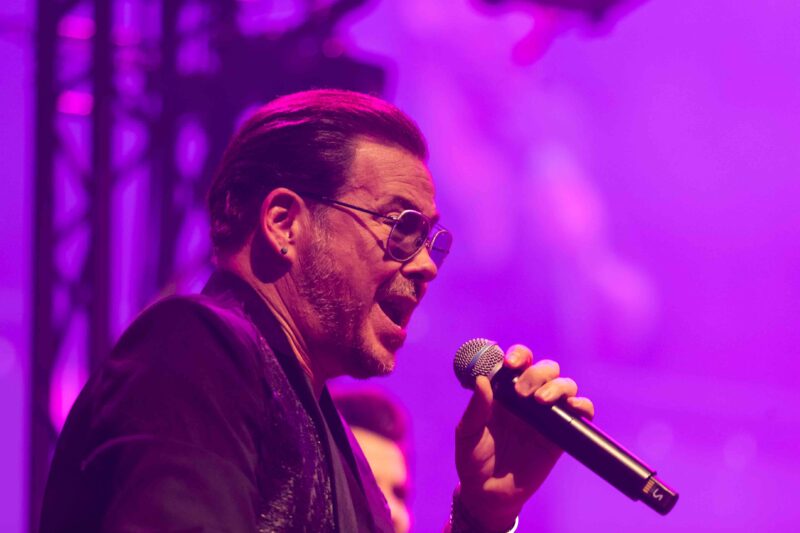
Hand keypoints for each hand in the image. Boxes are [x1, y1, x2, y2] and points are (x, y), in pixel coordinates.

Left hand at [454, 345, 594, 531]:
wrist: (489, 494)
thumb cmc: (473, 461)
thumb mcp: (467, 434)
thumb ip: (475, 409)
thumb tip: (482, 381)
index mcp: (504, 392)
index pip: (517, 362)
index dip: (518, 355)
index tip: (510, 363)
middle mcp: (528, 399)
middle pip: (546, 368)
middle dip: (537, 372)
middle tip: (522, 392)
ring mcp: (546, 416)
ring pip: (565, 385)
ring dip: (557, 386)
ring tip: (541, 401)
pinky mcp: (561, 435)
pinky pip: (580, 413)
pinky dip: (582, 406)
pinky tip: (572, 408)